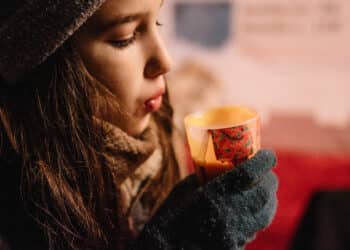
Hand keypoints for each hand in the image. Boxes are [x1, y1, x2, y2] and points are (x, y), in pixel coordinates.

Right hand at [132, 149, 277, 249]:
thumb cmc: (168, 219)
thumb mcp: (183, 192)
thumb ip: (203, 179)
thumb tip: (218, 169)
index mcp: (211, 196)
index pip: (249, 173)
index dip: (264, 161)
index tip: (270, 154)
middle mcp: (227, 215)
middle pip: (263, 194)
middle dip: (271, 181)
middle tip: (269, 174)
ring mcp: (233, 235)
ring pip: (265, 215)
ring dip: (269, 201)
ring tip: (266, 193)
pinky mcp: (235, 249)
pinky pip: (253, 231)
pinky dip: (257, 219)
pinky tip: (250, 214)